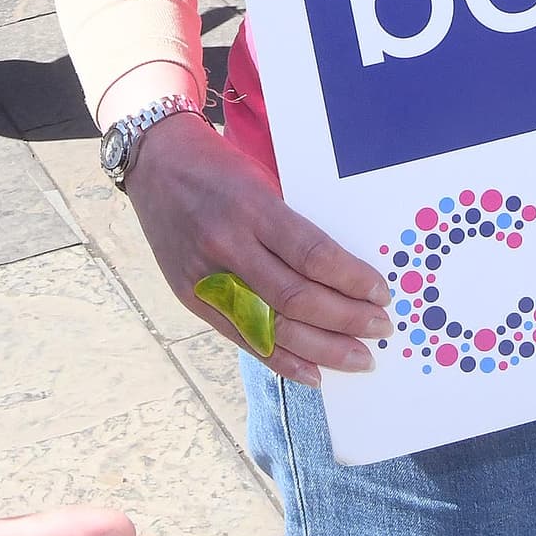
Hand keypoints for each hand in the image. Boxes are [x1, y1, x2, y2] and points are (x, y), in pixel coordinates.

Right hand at [120, 111, 389, 386]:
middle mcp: (226, 244)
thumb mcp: (260, 182)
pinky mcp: (190, 297)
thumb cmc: (218, 167)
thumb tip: (343, 272)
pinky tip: (313, 373)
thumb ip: (292, 226)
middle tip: (380, 328)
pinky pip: (242, 339)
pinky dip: (280, 360)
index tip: (382, 293)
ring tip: (359, 358)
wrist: (153, 161)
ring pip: (272, 326)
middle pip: (296, 297)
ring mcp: (205, 276)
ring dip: (322, 349)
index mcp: (251, 207)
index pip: (312, 254)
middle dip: (346, 319)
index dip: (352, 279)